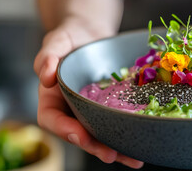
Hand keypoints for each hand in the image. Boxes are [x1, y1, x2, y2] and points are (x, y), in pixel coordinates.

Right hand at [34, 20, 143, 168]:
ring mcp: (92, 110)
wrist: (91, 33)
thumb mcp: (56, 41)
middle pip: (80, 134)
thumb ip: (47, 57)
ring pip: (102, 132)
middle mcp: (72, 109)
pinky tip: (145, 141)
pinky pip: (118, 120)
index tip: (81, 135)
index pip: (53, 120)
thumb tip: (45, 76)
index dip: (65, 131)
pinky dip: (131, 132)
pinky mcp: (111, 106)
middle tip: (112, 155)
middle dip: (96, 146)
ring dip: (117, 148)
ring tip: (135, 159)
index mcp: (52, 99)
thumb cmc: (69, 37)